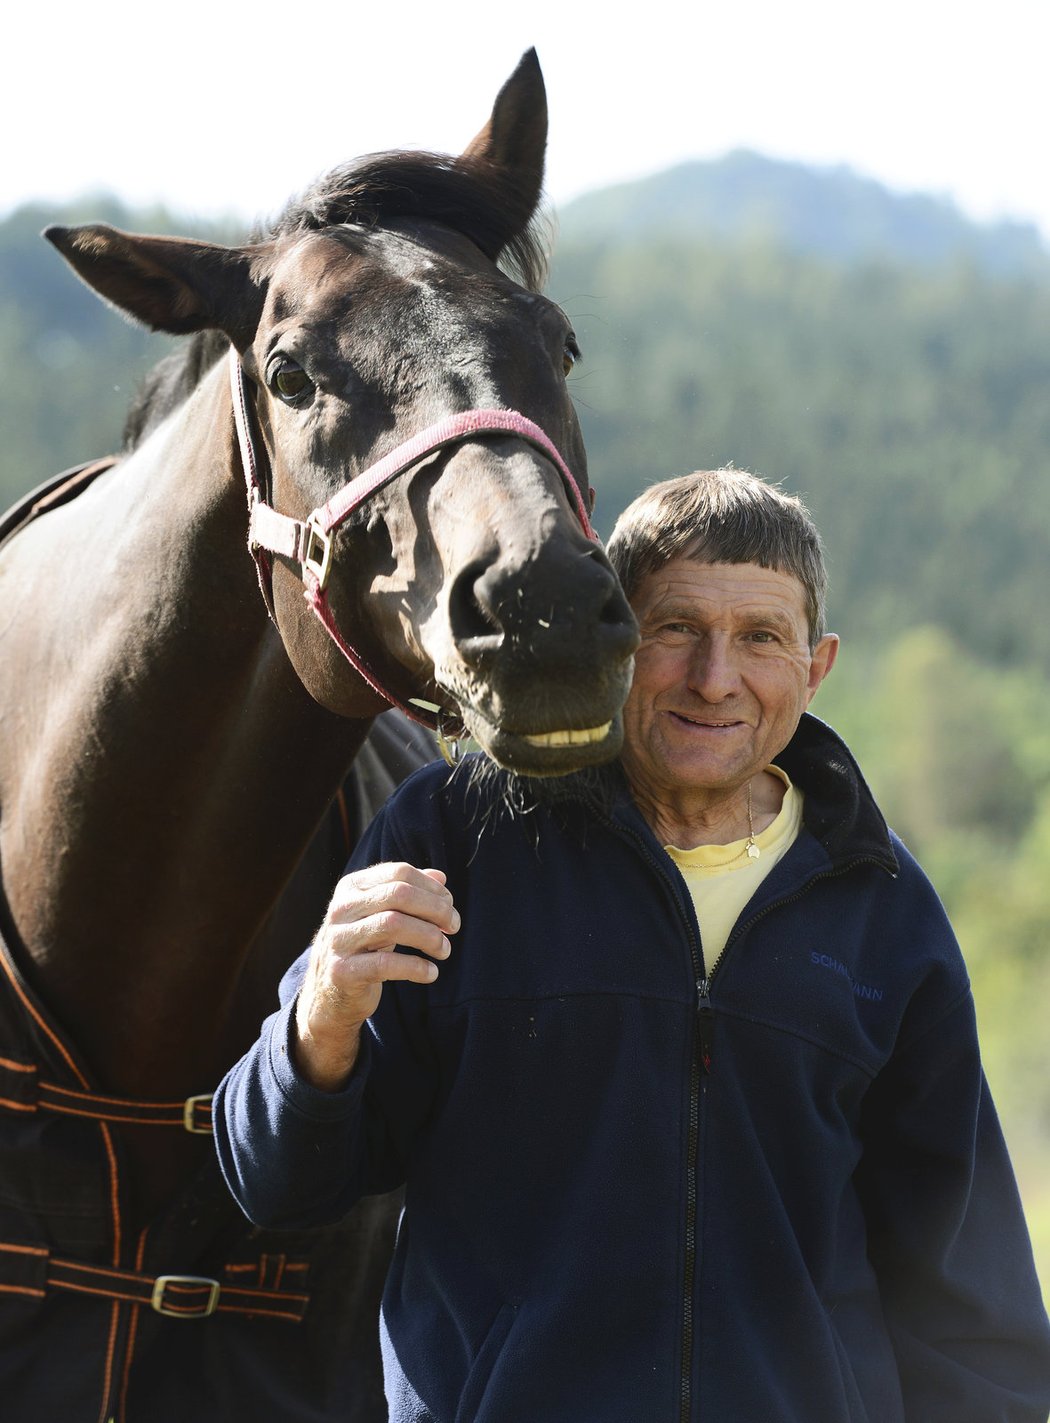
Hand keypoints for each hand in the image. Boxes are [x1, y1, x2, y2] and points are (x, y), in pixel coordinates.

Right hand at [293, 862, 458, 1090]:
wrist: (330, 993)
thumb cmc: (364, 946)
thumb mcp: (383, 914)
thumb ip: (409, 893)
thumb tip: (441, 878)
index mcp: (352, 887)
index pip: (399, 873)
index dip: (432, 888)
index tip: (450, 906)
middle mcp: (342, 909)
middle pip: (399, 895)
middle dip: (435, 909)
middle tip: (454, 926)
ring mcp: (339, 940)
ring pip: (394, 925)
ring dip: (429, 937)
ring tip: (445, 950)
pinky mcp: (343, 971)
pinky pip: (387, 965)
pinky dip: (417, 967)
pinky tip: (431, 973)